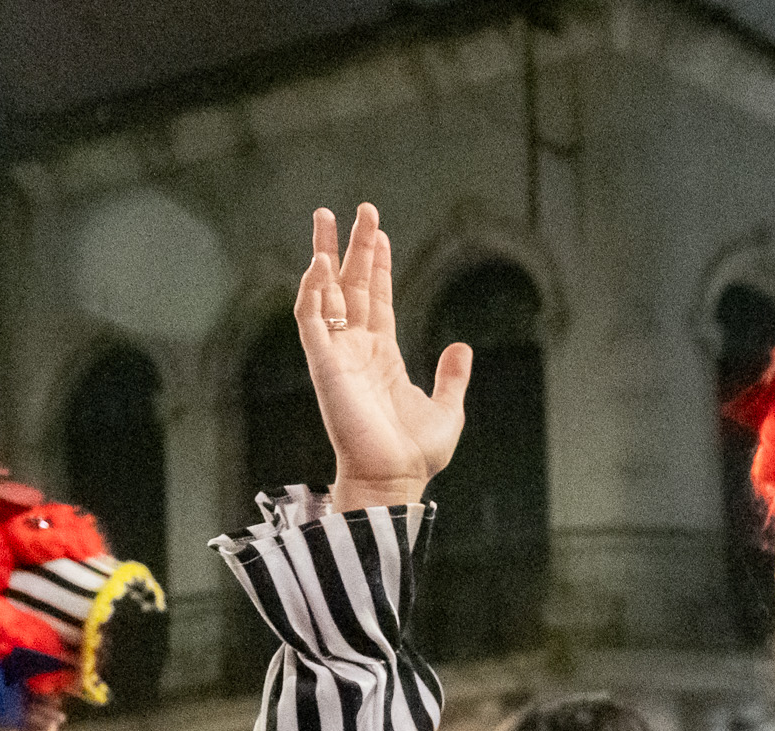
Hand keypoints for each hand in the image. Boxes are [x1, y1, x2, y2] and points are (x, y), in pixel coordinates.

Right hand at [299, 205, 470, 510]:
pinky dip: (312, 291)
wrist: (395, 478)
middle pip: (350, 285)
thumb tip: (462, 347)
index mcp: (382, 354)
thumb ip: (452, 376)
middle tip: (357, 209)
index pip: (377, 298)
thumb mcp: (447, 408)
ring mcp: (338, 354)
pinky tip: (319, 263)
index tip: (380, 232)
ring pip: (326, 293)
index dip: (378, 265)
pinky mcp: (325, 365)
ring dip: (325, 255)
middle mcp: (356, 348)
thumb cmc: (416, 452)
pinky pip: (312, 320)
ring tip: (326, 217)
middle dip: (353, 246)